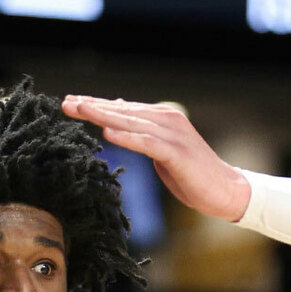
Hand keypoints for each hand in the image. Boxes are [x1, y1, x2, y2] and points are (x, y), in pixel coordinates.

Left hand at [61, 95, 250, 221]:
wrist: (224, 189)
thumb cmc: (191, 174)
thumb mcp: (161, 150)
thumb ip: (142, 134)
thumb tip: (117, 120)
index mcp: (161, 119)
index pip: (123, 109)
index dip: (96, 105)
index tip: (71, 101)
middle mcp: (166, 120)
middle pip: (122, 111)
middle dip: (93, 106)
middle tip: (66, 102)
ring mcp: (172, 134)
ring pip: (131, 122)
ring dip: (104, 116)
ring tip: (81, 110)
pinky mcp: (177, 152)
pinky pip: (147, 143)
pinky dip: (127, 137)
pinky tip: (107, 133)